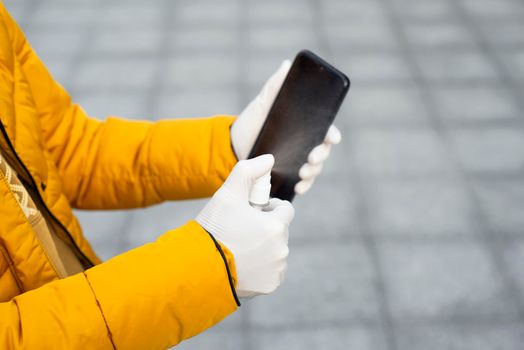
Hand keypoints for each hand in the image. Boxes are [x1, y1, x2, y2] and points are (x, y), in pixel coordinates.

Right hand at [196, 154, 294, 297]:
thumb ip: (248, 171)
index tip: (252, 212)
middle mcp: (281, 249)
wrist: (198, 267)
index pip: (284, 210)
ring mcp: (276, 269)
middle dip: (265, 228)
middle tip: (241, 230)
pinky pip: (272, 272)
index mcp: (276, 225)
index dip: (268, 208)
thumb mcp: (227, 194)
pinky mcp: (270, 286)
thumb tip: (269, 159)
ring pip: (276, 251)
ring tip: (240, 248)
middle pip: (280, 231)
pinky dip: (262, 268)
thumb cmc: (213, 228)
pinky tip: (244, 264)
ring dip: (265, 247)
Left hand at [230, 60, 341, 195]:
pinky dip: (304, 185)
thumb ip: (274, 87)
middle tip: (312, 157)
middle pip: (323, 150)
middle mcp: (304, 144)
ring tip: (302, 173)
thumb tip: (286, 66)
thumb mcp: (261, 105)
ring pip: (315, 168)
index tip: (332, 138)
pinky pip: (302, 182)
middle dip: (322, 155)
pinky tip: (298, 186)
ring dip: (314, 172)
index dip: (332, 134)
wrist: (231, 148)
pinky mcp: (288, 176)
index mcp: (303, 126)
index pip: (325, 129)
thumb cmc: (250, 123)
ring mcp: (297, 161)